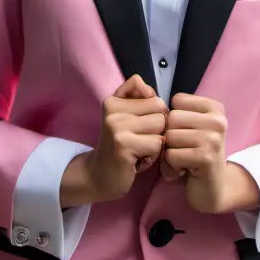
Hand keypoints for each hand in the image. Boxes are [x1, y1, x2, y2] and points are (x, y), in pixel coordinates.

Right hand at [83, 74, 167, 201]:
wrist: (99, 176)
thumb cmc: (119, 147)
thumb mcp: (124, 117)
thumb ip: (134, 96)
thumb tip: (143, 83)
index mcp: (113, 101)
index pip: (154, 97)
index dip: (155, 115)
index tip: (140, 128)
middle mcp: (113, 111)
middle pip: (160, 110)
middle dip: (158, 129)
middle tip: (141, 141)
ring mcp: (117, 128)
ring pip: (161, 126)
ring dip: (157, 142)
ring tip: (140, 150)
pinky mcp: (124, 146)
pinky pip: (157, 144)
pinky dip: (153, 155)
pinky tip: (138, 160)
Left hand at [161, 93, 234, 213]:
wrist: (213, 189)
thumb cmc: (194, 155)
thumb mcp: (190, 128)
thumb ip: (176, 111)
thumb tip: (144, 91)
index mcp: (214, 108)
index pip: (176, 101)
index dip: (172, 119)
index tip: (185, 134)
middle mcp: (218, 121)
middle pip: (172, 118)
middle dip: (169, 137)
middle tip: (181, 150)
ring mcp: (214, 139)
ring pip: (170, 137)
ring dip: (168, 153)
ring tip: (181, 161)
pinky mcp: (206, 158)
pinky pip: (171, 155)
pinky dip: (170, 166)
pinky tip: (182, 171)